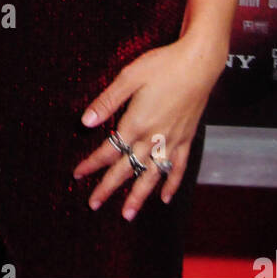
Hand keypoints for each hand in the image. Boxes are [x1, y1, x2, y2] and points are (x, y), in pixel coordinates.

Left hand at [73, 35, 223, 220]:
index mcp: (136, 123)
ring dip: (138, 195)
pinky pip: (178, 167)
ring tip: (127, 214)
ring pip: (152, 175)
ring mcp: (172, 140)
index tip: (78, 175)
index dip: (92, 164)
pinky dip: (171, 183)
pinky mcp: (187, 138)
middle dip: (108, 187)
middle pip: (127, 168)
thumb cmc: (162, 65)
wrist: (199, 63)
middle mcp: (154, 137)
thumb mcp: (129, 77)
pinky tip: (164, 197)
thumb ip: (107, 101)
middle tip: (93, 204)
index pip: (108, 150)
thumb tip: (85, 122)